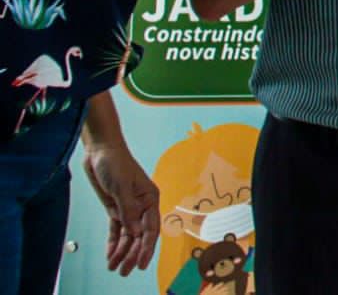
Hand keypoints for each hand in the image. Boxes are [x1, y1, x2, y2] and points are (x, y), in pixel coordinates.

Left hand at [81, 142, 158, 275]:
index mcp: (150, 199)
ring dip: (122, 252)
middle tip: (125, 271)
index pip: (150, 228)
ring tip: (115, 268)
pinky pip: (116, 230)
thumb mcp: (122, 186)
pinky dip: (114, 243)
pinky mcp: (115, 208)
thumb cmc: (115, 163)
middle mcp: (141, 206)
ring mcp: (128, 208)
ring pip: (128, 235)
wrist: (100, 151)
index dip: (147, 247)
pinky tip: (111, 255)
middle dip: (133, 254)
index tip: (142, 264)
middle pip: (139, 235)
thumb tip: (135, 232)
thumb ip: (128, 209)